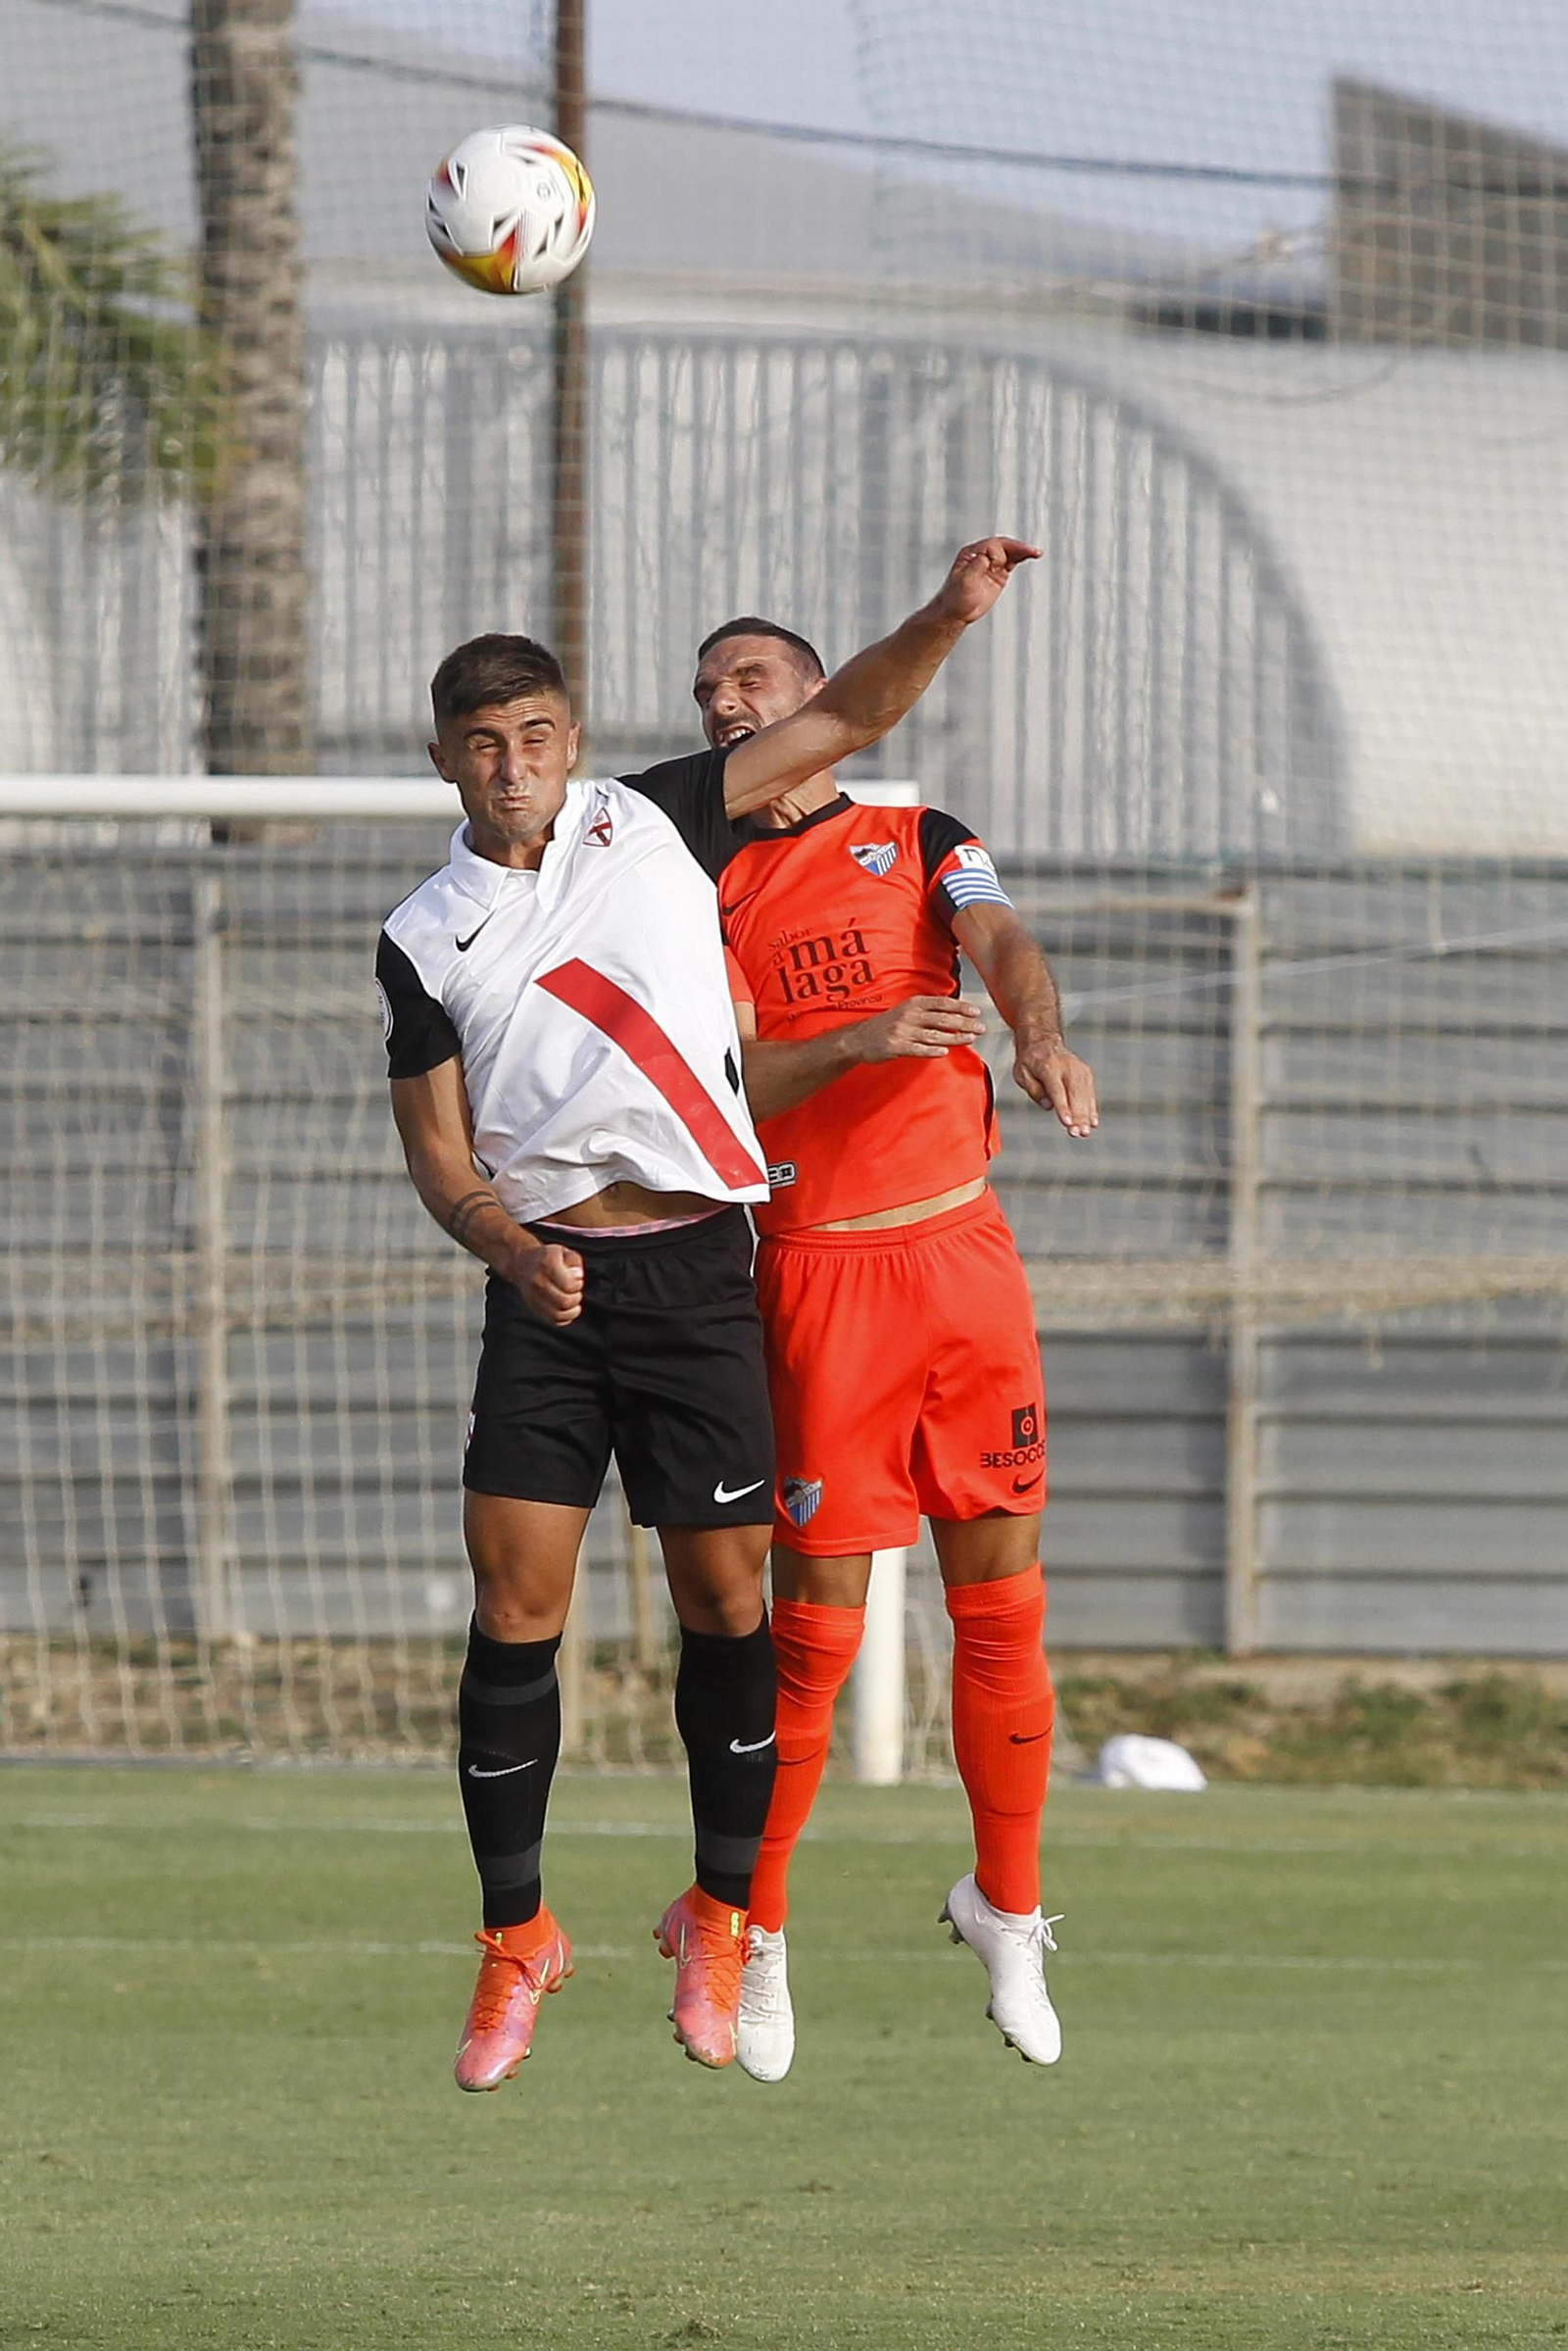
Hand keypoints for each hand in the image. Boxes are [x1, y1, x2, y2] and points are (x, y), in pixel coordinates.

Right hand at [511, 1241, 585, 1326]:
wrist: (522, 1263)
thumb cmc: (548, 1257)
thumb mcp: (564, 1252)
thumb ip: (575, 1262)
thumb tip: (577, 1277)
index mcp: (547, 1264)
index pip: (568, 1285)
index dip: (578, 1285)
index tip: (577, 1281)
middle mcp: (538, 1280)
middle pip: (564, 1301)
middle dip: (576, 1298)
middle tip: (575, 1292)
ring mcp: (533, 1296)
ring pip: (558, 1314)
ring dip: (572, 1311)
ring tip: (573, 1302)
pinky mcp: (534, 1306)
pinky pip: (553, 1320)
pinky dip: (565, 1318)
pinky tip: (567, 1309)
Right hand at [854, 994, 985, 1062]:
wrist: (860, 1038)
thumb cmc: (888, 1025)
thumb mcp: (907, 1010)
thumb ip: (929, 1010)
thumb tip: (956, 1013)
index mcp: (914, 1004)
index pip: (942, 1003)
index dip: (960, 1007)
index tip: (976, 1011)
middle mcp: (909, 1015)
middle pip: (942, 1019)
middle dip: (964, 1023)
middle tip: (981, 1027)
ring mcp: (902, 1031)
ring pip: (934, 1034)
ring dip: (954, 1037)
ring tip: (970, 1039)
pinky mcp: (896, 1047)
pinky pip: (918, 1049)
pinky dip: (932, 1050)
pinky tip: (945, 1052)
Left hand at [931, 537, 1040, 628]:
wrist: (956, 613)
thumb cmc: (955, 598)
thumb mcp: (964, 582)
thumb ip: (976, 567)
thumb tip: (986, 556)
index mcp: (971, 553)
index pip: (990, 545)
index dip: (997, 554)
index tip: (998, 566)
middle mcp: (981, 556)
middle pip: (1003, 545)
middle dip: (1017, 547)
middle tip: (1031, 550)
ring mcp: (991, 564)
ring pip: (1009, 552)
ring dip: (1022, 551)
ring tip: (1036, 552)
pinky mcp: (998, 574)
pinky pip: (1012, 561)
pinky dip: (1021, 558)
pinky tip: (1031, 556)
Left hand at [1013, 1038, 1098, 1137]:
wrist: (1044, 1041)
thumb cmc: (1030, 1061)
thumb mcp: (1021, 1074)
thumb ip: (1034, 1090)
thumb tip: (1048, 1106)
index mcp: (1048, 1066)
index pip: (1057, 1090)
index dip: (1063, 1107)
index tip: (1067, 1122)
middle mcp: (1067, 1067)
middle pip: (1074, 1095)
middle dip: (1077, 1116)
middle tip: (1078, 1133)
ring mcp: (1079, 1070)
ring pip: (1085, 1095)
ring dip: (1086, 1116)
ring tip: (1085, 1132)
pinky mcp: (1086, 1074)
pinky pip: (1090, 1093)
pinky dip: (1091, 1108)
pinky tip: (1092, 1123)